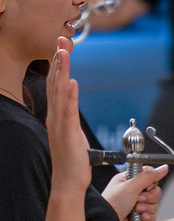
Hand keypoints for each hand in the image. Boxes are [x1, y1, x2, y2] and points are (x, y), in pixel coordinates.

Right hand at [45, 39, 88, 197]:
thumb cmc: (72, 159)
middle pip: (55, 83)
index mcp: (57, 116)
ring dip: (62, 72)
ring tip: (64, 53)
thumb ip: (70, 113)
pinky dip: (70, 96)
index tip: (62, 46)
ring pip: (59, 93)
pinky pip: (68, 111)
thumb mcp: (72, 131)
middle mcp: (55, 117)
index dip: (58, 65)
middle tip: (61, 40)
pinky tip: (72, 82)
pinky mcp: (67, 132)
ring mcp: (59, 124)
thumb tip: (72, 94)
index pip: (56, 85)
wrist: (68, 180)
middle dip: (58, 61)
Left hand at [102, 165, 166, 220]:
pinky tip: (140, 217)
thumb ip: (148, 176)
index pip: (149, 176)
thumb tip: (162, 168)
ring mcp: (136, 204)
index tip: (144, 186)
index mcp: (128, 180)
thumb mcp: (130, 186)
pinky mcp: (139, 215)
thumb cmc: (111, 204)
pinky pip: (152, 214)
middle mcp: (132, 191)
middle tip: (138, 199)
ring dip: (147, 208)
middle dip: (149, 197)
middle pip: (154, 190)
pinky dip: (148, 216)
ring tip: (136, 209)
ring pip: (155, 203)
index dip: (151, 182)